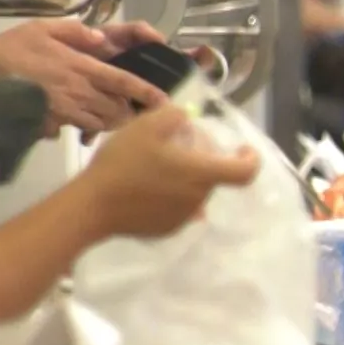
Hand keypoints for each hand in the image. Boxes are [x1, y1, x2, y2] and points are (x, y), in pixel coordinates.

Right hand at [0, 19, 167, 137]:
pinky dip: (86, 128)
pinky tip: (82, 122)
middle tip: (134, 110)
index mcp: (80, 67)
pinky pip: (78, 129)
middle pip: (117, 109)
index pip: (122, 81)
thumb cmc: (9, 50)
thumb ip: (75, 32)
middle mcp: (78, 92)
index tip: (163, 101)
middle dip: (129, 111)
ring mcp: (66, 111)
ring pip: (102, 123)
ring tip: (112, 117)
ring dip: (111, 121)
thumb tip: (102, 37)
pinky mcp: (52, 125)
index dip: (145, 91)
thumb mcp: (41, 29)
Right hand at [74, 104, 260, 238]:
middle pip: (213, 176)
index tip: (243, 149)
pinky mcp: (167, 229)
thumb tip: (187, 117)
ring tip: (157, 163)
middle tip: (176, 145)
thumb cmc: (124, 162)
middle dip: (203, 159)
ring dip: (186, 176)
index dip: (251, 159)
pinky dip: (171, 193)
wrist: (92, 205)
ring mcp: (184, 218)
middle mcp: (200, 199)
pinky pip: (178, 207)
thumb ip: (175, 115)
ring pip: (195, 191)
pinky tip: (146, 183)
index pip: (245, 172)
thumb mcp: (147, 125)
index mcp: (202, 174)